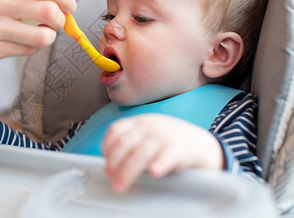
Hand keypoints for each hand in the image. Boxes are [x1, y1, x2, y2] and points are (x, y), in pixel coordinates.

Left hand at [102, 114, 224, 192]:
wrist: (202, 145)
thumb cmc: (170, 143)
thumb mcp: (149, 135)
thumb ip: (131, 142)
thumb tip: (109, 163)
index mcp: (140, 121)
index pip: (116, 130)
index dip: (108, 148)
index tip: (105, 164)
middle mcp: (150, 125)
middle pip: (125, 144)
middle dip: (114, 164)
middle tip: (110, 179)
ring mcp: (165, 135)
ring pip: (140, 153)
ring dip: (127, 171)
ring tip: (120, 185)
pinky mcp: (180, 147)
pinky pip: (167, 155)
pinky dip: (159, 163)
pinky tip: (154, 172)